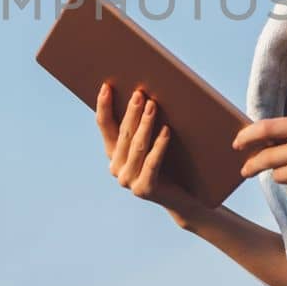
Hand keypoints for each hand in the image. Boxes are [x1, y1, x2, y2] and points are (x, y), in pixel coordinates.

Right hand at [96, 81, 208, 225]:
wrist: (182, 199)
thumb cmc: (169, 164)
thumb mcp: (151, 143)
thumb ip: (142, 125)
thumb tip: (145, 94)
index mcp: (114, 154)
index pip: (105, 126)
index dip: (104, 106)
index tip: (107, 86)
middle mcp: (116, 168)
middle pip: (124, 134)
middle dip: (131, 112)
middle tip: (140, 93)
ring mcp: (129, 180)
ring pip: (137, 146)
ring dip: (146, 124)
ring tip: (153, 105)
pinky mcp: (144, 189)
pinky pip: (152, 163)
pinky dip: (159, 145)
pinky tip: (166, 130)